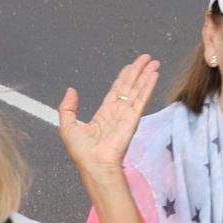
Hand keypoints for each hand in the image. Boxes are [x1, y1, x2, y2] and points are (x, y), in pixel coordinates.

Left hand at [58, 55, 158, 178]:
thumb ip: (67, 108)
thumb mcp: (67, 126)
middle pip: (130, 86)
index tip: (131, 66)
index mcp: (104, 114)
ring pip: (138, 90)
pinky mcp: (133, 118)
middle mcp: (118, 112)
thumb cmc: (82, 152)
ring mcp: (127, 115)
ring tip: (154, 62)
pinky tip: (154, 75)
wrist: (93, 165)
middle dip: (138, 71)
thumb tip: (71, 90)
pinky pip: (141, 99)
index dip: (124, 77)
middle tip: (147, 58)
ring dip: (146, 75)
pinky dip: (148, 86)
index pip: (117, 91)